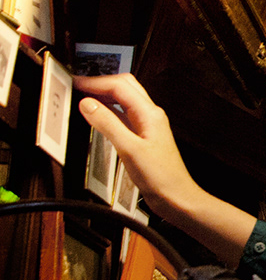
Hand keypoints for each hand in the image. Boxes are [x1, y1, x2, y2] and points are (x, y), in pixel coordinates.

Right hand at [73, 74, 199, 217]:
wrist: (176, 197)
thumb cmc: (161, 177)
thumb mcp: (129, 149)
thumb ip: (108, 124)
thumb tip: (88, 105)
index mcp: (150, 114)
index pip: (120, 86)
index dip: (96, 82)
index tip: (76, 83)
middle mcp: (150, 116)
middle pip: (124, 87)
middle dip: (101, 83)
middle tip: (79, 86)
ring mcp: (147, 126)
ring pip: (124, 100)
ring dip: (104, 95)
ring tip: (84, 97)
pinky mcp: (143, 137)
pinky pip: (124, 116)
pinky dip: (109, 111)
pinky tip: (98, 116)